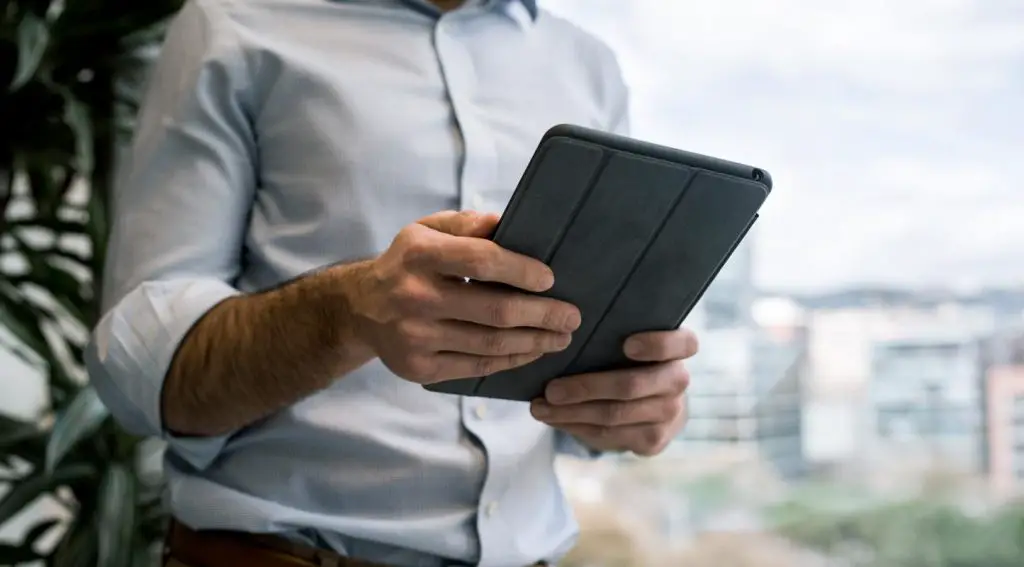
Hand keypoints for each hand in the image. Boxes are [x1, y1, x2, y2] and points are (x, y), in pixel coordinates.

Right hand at [345, 210, 581, 384]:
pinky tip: (532, 351)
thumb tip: (510, 225)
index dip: (521, 270)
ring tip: (561, 337)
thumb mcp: (427, 230)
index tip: (550, 279)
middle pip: (494, 310)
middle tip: (572, 316)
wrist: (359, 310)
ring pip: (490, 343)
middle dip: (542, 314)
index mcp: (419, 254)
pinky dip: (511, 360)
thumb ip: (467, 225)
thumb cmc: (408, 263)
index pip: (481, 260)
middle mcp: (415, 297)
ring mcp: (416, 337)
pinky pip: (476, 366)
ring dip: (534, 341)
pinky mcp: (419, 369)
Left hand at [530, 328, 697, 455]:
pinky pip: (609, 435)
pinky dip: (575, 427)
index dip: (657, 344)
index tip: (627, 345)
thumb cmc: (627, 362)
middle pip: (632, 385)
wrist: (649, 406)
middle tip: (550, 389)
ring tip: (540, 408)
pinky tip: (554, 419)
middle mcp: (678, 381)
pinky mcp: (653, 440)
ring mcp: (669, 414)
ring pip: (614, 414)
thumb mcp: (625, 345)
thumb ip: (609, 337)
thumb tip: (561, 336)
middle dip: (586, 388)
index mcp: (678, 349)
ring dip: (571, 413)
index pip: (683, 343)